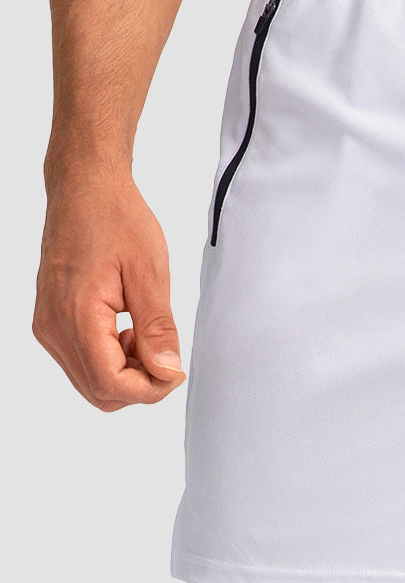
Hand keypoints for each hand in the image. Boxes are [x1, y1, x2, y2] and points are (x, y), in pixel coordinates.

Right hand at [33, 170, 185, 410]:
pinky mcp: (50, 321)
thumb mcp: (150, 272)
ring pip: (90, 381)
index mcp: (77, 315)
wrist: (85, 191)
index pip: (111, 384)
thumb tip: (167, 371)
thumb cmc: (116, 220)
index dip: (150, 389)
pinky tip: (127, 329)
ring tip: (144, 333)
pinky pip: (81, 361)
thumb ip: (158, 328)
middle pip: (99, 392)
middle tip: (165, 351)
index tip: (177, 369)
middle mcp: (53, 327)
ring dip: (125, 372)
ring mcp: (48, 326)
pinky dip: (109, 358)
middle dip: (139, 384)